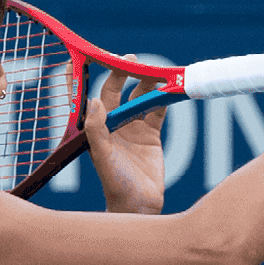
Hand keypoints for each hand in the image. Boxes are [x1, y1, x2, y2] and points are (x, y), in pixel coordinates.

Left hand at [83, 65, 166, 214]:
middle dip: (127, 74)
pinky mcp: (151, 136)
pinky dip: (164, 100)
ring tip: (158, 73)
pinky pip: (157, 112)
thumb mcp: (103, 157)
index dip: (101, 77)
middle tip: (134, 59)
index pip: (97, 96)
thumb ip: (97, 130)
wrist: (138, 205)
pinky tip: (170, 90)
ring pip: (141, 99)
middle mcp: (114, 125)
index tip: (105, 58)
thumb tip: (93, 101)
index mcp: (98, 128)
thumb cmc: (115, 184)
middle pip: (120, 92)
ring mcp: (133, 129)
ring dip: (148, 85)